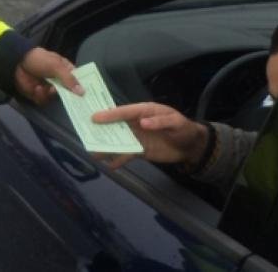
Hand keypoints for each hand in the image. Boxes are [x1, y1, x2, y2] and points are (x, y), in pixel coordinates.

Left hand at [13, 47, 83, 105]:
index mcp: (66, 70)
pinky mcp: (39, 94)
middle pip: (68, 93)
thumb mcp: (56, 66)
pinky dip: (40, 95)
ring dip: (48, 94)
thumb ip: (69, 79)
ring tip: (43, 88)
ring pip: (55, 98)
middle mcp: (59, 81)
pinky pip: (43, 100)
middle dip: (65, 96)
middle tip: (64, 97)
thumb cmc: (40, 60)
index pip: (78, 81)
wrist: (17, 62)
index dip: (81, 88)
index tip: (86, 96)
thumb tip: (83, 92)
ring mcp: (49, 88)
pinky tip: (36, 89)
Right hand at [90, 102, 208, 168]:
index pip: (124, 112)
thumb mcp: (176, 122)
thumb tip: (143, 123)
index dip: (110, 114)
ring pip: (118, 141)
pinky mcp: (140, 150)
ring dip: (107, 146)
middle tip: (86, 134)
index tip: (95, 118)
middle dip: (101, 130)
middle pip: (116, 126)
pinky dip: (118, 160)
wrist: (191, 146)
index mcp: (144, 111)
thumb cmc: (184, 129)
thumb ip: (160, 121)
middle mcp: (136, 123)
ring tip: (93, 153)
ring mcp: (137, 137)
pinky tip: (110, 165)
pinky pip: (126, 154)